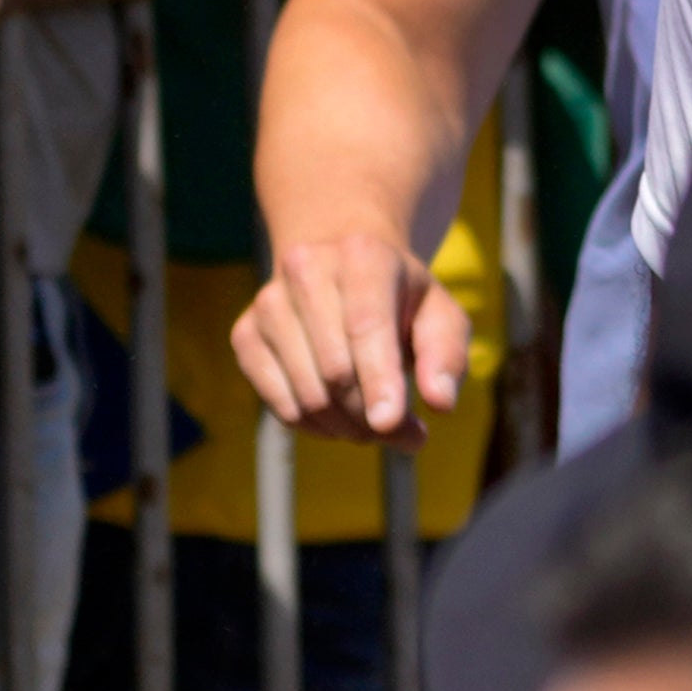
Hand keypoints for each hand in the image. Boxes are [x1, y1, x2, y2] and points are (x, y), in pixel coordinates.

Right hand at [235, 225, 465, 437]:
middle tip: (406, 434)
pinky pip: (279, 404)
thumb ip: (446, 356)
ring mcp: (268, 303)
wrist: (341, 266)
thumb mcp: (440, 315)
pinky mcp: (245, 334)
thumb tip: (441, 403)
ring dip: (347, 427)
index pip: (366, 326)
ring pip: (307, 393)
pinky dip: (315, 426)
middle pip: (336, 369)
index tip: (390, 423)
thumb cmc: (401, 298)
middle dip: (372, 416)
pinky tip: (341, 419)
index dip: (378, 379)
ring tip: (377, 425)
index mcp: (362, 256)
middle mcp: (306, 270)